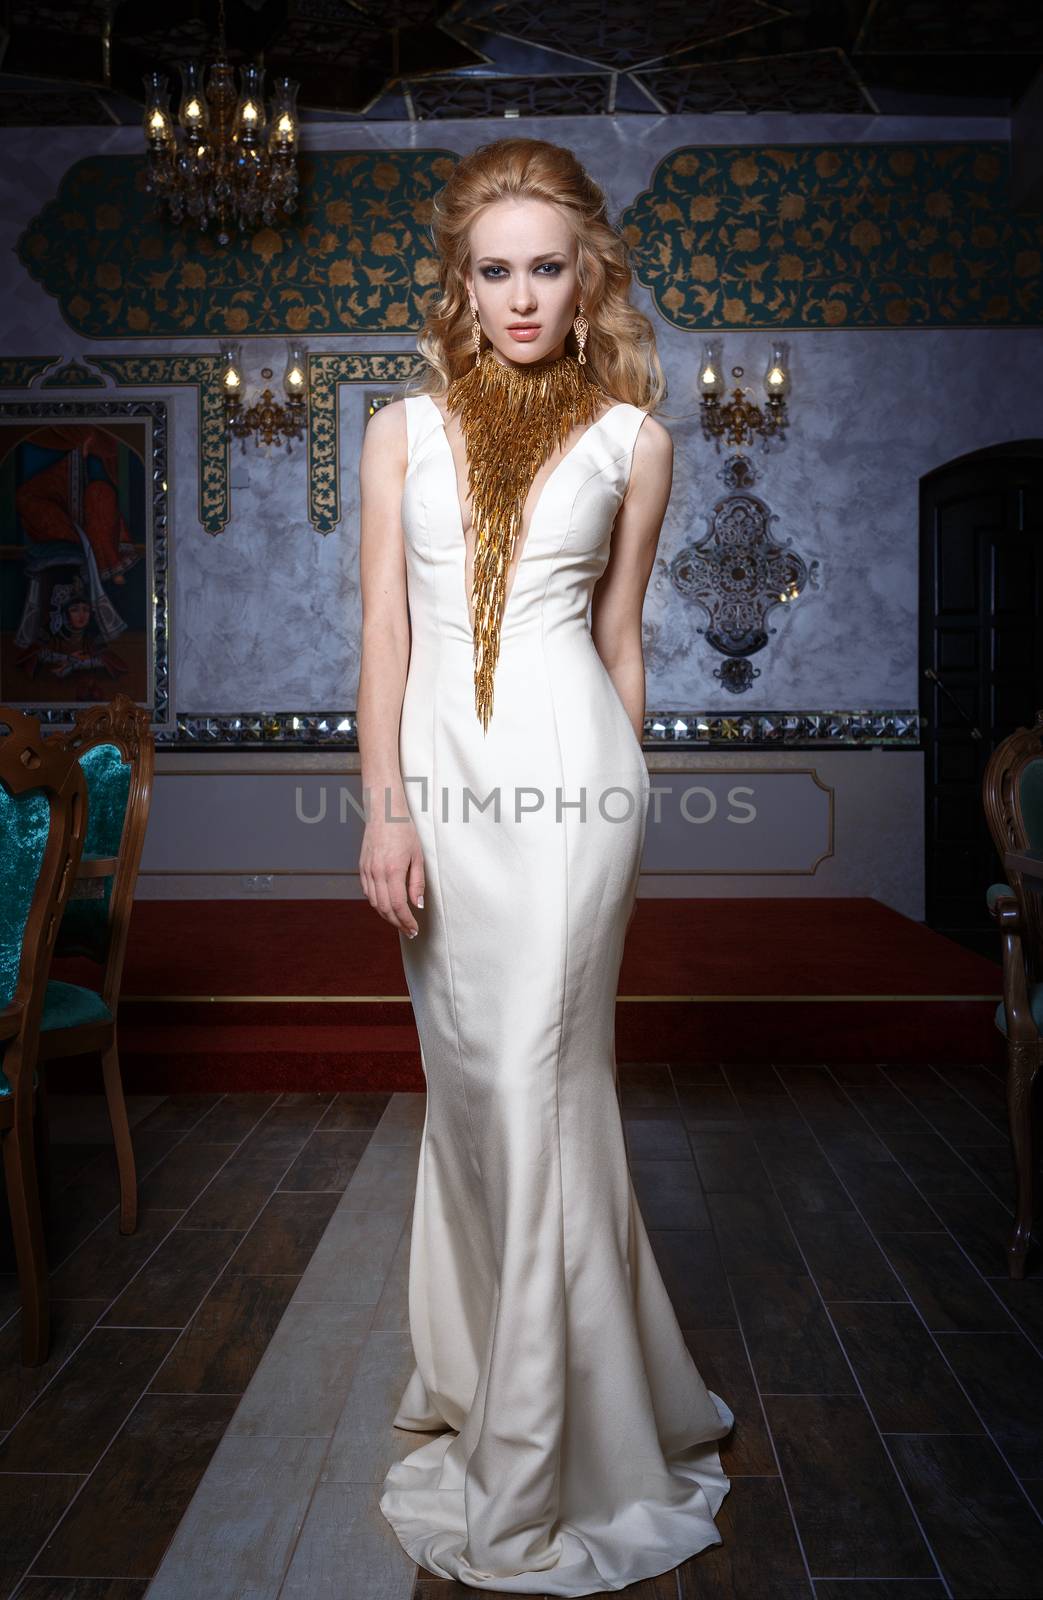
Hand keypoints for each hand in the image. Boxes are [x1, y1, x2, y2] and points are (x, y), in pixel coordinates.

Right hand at [360, 817, 424, 937]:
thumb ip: (417, 883)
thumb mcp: (417, 856)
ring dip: (387, 916)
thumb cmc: (404, 831)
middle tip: (409, 931)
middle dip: (397, 923)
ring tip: (399, 921)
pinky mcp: (362, 868)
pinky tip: (386, 905)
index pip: (398, 905)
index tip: (414, 929)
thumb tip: (417, 905)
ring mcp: (367, 870)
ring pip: (374, 903)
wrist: (385, 813)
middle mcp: (377, 873)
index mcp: (393, 870)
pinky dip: (377, 903)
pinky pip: (367, 892)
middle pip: (385, 908)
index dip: (406, 921)